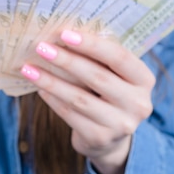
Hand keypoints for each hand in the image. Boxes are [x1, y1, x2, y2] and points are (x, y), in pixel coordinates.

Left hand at [20, 30, 154, 173]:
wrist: (110, 140)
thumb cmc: (108, 96)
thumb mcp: (114, 77)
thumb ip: (100, 60)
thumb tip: (62, 36)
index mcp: (144, 80)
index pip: (118, 57)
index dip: (91, 44)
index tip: (64, 33)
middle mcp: (138, 103)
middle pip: (97, 77)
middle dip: (66, 60)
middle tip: (41, 47)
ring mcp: (120, 124)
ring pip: (79, 98)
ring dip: (51, 81)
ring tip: (29, 69)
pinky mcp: (99, 138)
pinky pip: (70, 115)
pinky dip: (52, 99)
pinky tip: (38, 88)